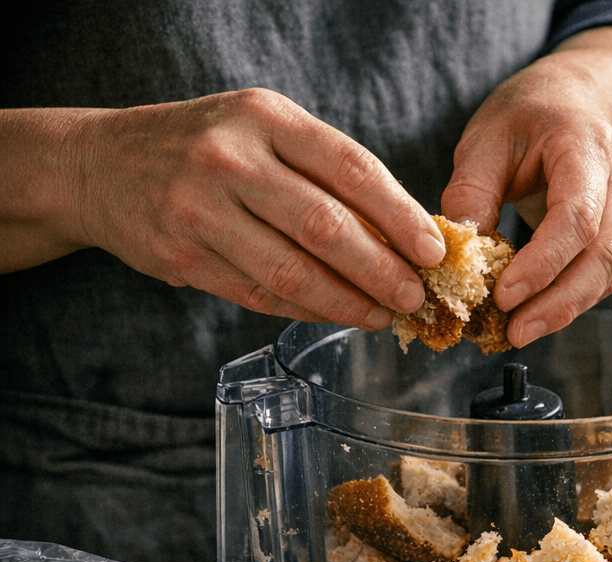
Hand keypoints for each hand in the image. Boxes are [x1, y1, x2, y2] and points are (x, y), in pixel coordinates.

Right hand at [62, 90, 444, 326]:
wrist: (99, 165)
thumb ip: (326, 172)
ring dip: (349, 302)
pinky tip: (338, 315)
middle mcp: (229, 160)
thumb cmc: (206, 148)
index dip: (401, 216)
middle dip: (381, 270)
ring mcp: (199, 211)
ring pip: (293, 272)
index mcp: (264, 118)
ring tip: (383, 315)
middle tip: (414, 296)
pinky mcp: (181, 258)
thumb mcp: (264, 131)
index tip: (433, 250)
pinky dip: (308, 311)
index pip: (351, 169)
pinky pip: (260, 295)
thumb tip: (407, 232)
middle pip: (326, 226)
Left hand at [441, 28, 611, 347]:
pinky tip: (538, 314)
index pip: (577, 216)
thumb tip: (459, 253)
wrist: (578, 102)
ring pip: (611, 272)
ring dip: (566, 308)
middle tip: (514, 332)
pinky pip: (606, 274)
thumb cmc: (528, 117)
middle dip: (559, 302)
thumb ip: (471, 190)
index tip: (504, 296)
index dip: (543, 263)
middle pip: (605, 255)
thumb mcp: (486, 137)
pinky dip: (573, 299)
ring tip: (520, 331)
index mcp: (588, 145)